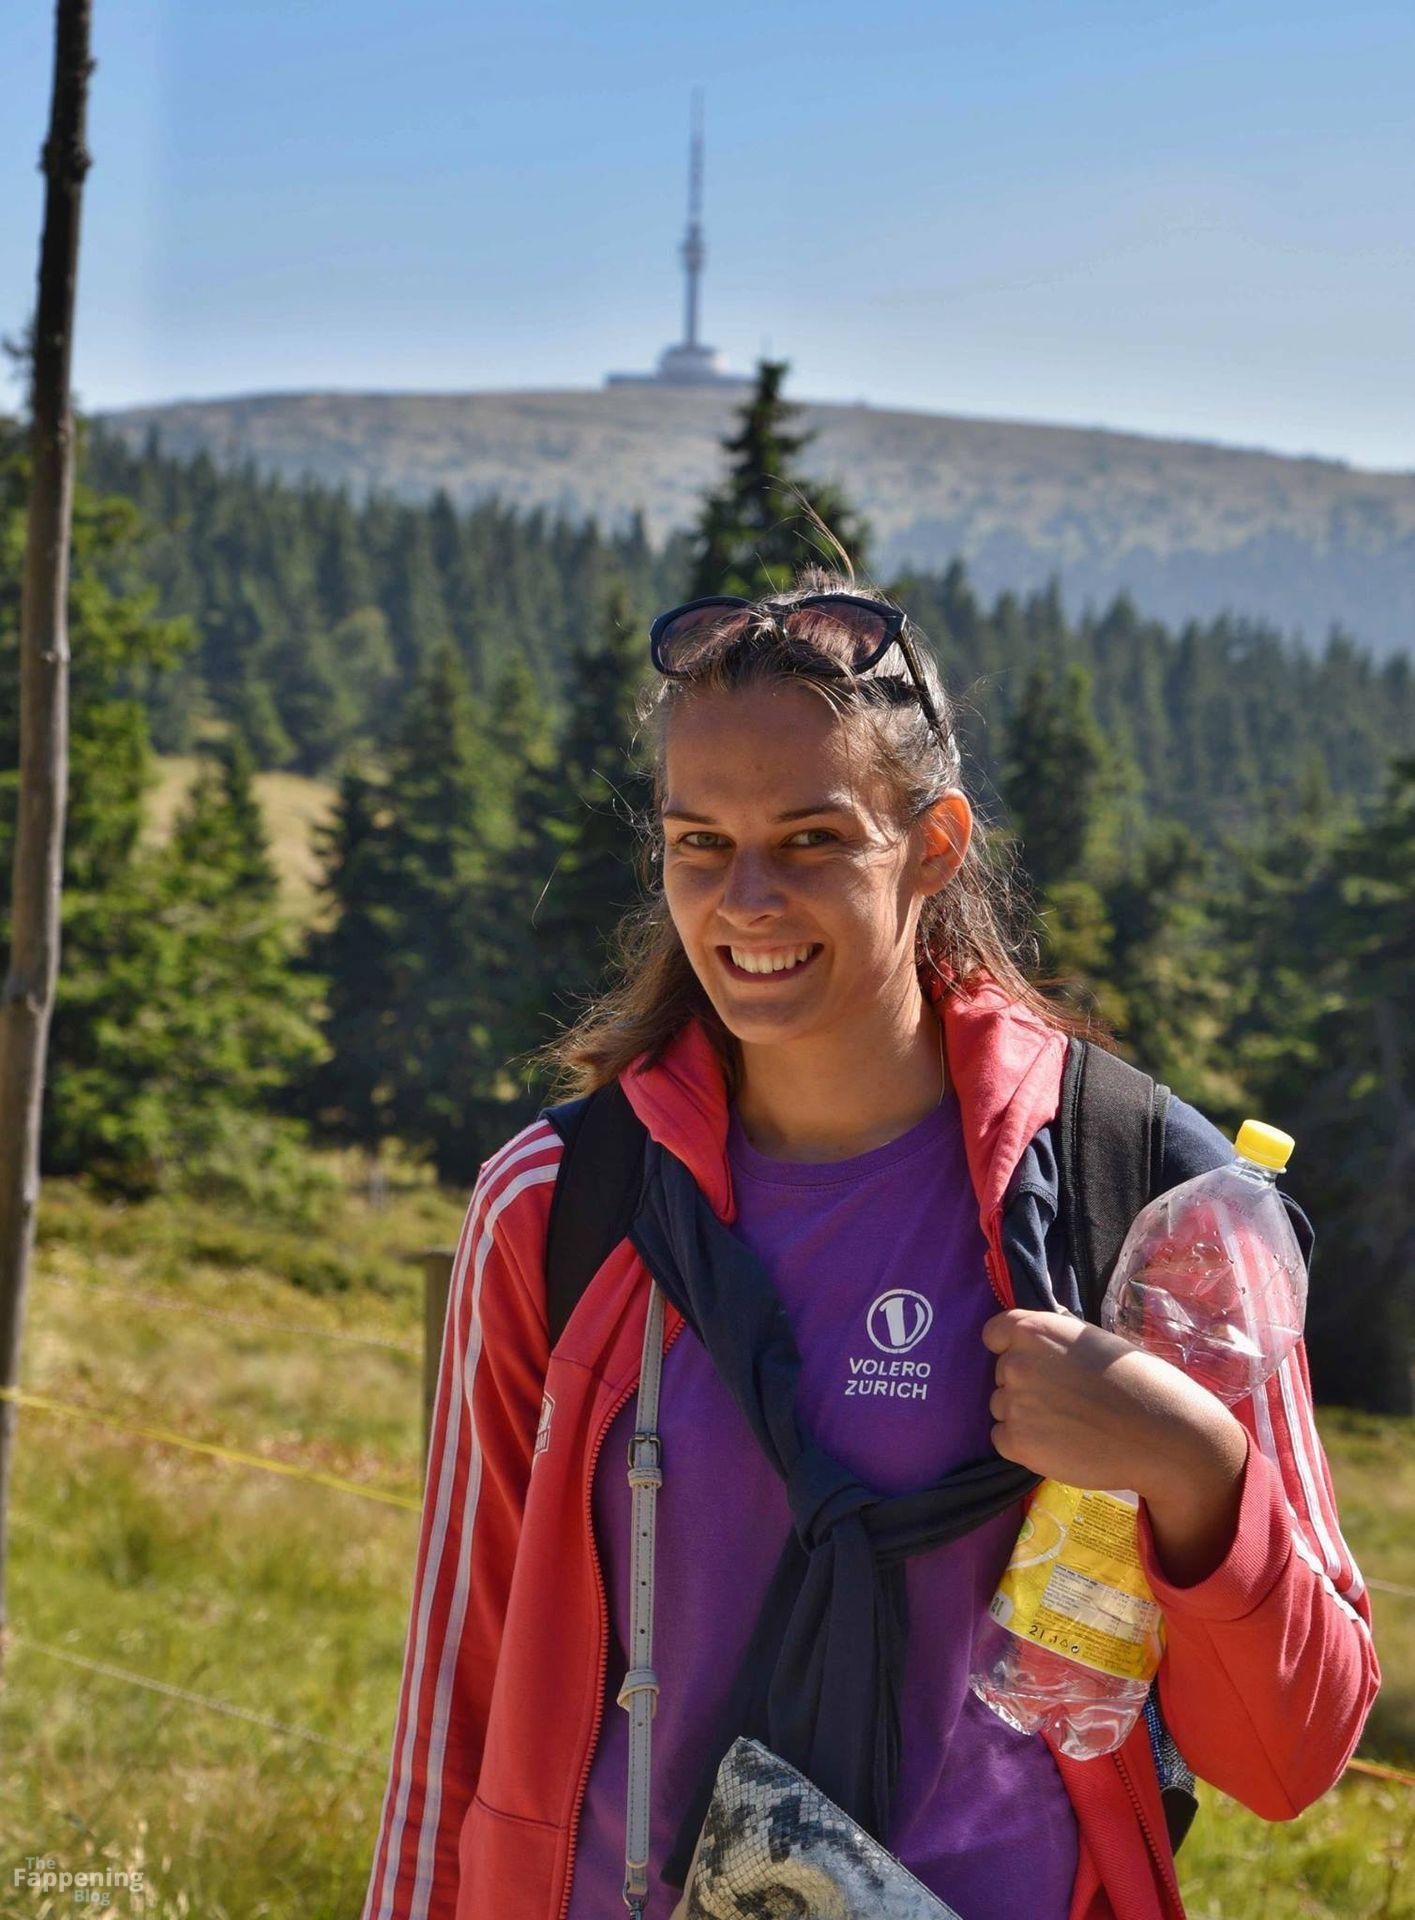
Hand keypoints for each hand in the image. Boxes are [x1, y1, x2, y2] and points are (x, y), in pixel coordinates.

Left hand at [982, 1307, 1248, 1583]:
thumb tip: (1038, 1346)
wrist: (1159, 1432)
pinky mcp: (1016, 1442)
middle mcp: (1015, 1362)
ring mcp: (1012, 1403)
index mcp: (1033, 1329)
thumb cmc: (1137, 1381)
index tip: (1035, 1362)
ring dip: (1025, 1416)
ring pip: (1002, 1408)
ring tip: (1068, 1425)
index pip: (994, 1334)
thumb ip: (1055, 1343)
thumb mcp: (1092, 1341)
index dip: (1010, 1348)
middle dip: (1027, 1385)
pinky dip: (1024, 1445)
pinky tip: (1059, 1444)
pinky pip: (1003, 1439)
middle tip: (1067, 1400)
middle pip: (1002, 1374)